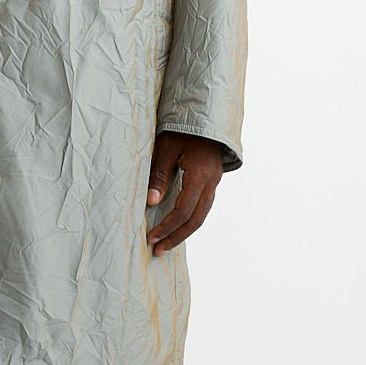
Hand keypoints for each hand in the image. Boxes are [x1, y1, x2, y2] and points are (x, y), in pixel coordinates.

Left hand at [146, 131, 227, 253]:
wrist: (205, 113)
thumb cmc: (182, 128)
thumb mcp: (165, 148)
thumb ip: (158, 176)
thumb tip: (150, 203)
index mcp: (200, 175)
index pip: (183, 211)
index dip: (167, 227)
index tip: (151, 237)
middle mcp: (211, 181)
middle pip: (196, 219)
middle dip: (176, 237)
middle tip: (159, 250)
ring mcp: (215, 181)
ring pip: (203, 214)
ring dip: (185, 230)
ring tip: (168, 243)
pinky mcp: (213, 178)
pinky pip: (204, 204)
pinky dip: (192, 218)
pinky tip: (180, 223)